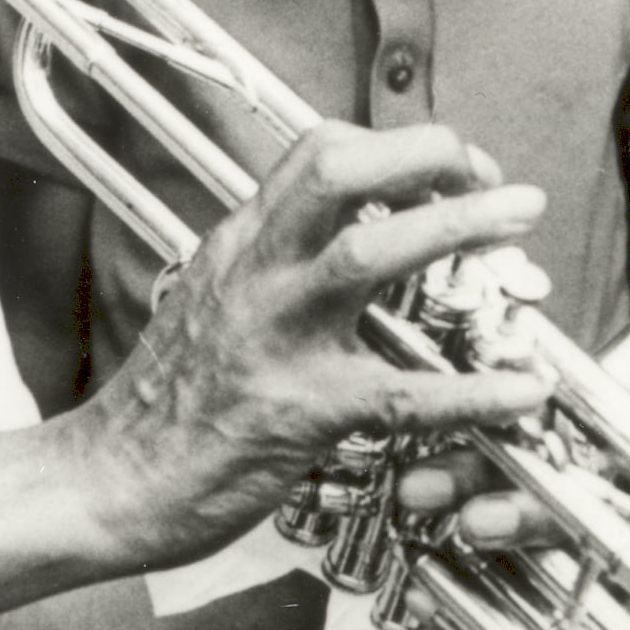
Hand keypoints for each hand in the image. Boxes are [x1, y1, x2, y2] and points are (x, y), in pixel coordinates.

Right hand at [81, 121, 555, 570]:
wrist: (109, 481)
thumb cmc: (166, 403)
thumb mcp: (211, 301)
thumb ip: (274, 264)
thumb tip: (341, 238)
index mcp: (242, 246)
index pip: (319, 154)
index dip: (397, 148)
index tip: (449, 171)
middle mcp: (256, 276)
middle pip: (341, 172)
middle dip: (431, 158)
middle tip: (496, 185)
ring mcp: (276, 339)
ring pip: (370, 254)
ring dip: (457, 228)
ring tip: (519, 229)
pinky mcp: (300, 412)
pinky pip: (401, 392)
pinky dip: (473, 391)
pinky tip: (519, 392)